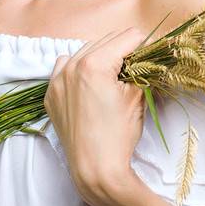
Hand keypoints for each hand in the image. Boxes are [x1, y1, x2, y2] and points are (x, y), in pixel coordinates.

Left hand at [45, 26, 150, 205]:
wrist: (94, 168)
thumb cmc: (119, 134)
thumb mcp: (137, 97)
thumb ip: (142, 69)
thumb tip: (150, 54)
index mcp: (94, 63)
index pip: (128, 37)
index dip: (146, 44)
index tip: (154, 53)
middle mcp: (70, 66)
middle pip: (106, 41)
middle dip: (124, 50)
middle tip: (138, 65)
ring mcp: (57, 80)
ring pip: (84, 52)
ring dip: (101, 57)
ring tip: (113, 76)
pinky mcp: (51, 95)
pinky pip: (64, 69)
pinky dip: (78, 69)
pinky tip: (90, 84)